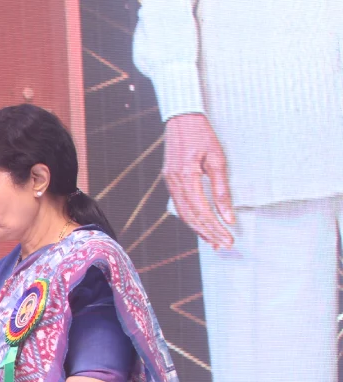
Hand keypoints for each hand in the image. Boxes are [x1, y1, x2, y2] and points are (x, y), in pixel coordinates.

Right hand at [162, 114, 235, 249]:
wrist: (182, 119)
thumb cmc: (202, 135)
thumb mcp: (218, 160)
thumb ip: (221, 190)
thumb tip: (229, 216)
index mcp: (186, 177)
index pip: (202, 211)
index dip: (215, 228)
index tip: (229, 238)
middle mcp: (175, 183)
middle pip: (191, 217)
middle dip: (209, 233)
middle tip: (225, 245)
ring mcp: (170, 183)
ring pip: (184, 214)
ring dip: (199, 229)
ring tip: (214, 241)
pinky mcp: (171, 181)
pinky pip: (180, 206)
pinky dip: (192, 218)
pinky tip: (201, 225)